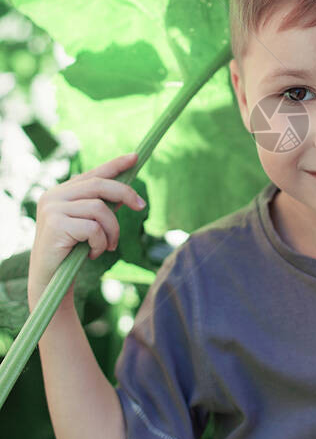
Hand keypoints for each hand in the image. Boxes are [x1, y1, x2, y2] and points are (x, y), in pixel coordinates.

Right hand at [27, 152, 145, 310]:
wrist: (49, 280)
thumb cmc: (71, 252)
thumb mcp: (88, 225)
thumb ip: (100, 207)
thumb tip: (127, 194)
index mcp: (61, 192)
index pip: (92, 174)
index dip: (115, 165)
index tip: (135, 157)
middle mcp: (54, 196)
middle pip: (100, 185)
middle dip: (125, 194)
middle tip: (142, 206)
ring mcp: (52, 209)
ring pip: (100, 209)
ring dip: (112, 231)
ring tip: (109, 246)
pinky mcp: (55, 225)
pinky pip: (94, 228)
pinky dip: (101, 243)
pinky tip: (92, 254)